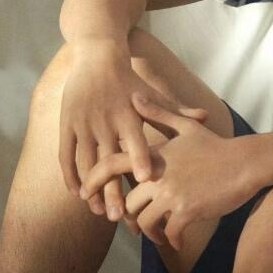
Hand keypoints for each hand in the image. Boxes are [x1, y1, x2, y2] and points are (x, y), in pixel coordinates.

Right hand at [57, 41, 208, 221]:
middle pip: (109, 160)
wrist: (97, 56)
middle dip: (112, 189)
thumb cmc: (130, 80)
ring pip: (86, 161)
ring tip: (98, 210)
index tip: (147, 179)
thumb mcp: (153, 93)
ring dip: (91, 188)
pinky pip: (66, 153)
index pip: (136, 140)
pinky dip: (70, 174)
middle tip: (119, 216)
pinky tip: (77, 193)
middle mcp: (106, 120)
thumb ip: (176, 111)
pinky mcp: (67, 123)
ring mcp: (84, 123)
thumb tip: (206, 117)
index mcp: (129, 114)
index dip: (141, 158)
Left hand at [79, 91, 260, 248]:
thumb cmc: (216, 146)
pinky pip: (169, 233)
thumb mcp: (186, 127)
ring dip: (150, 233)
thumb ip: (157, 113)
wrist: (245, 163)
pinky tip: (177, 242)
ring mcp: (172, 194)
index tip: (84, 193)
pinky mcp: (187, 211)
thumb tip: (134, 95)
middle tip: (133, 226)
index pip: (112, 165)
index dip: (94, 179)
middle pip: (127, 203)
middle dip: (128, 219)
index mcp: (153, 155)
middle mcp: (157, 175)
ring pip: (145, 222)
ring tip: (158, 236)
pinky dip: (172, 240)